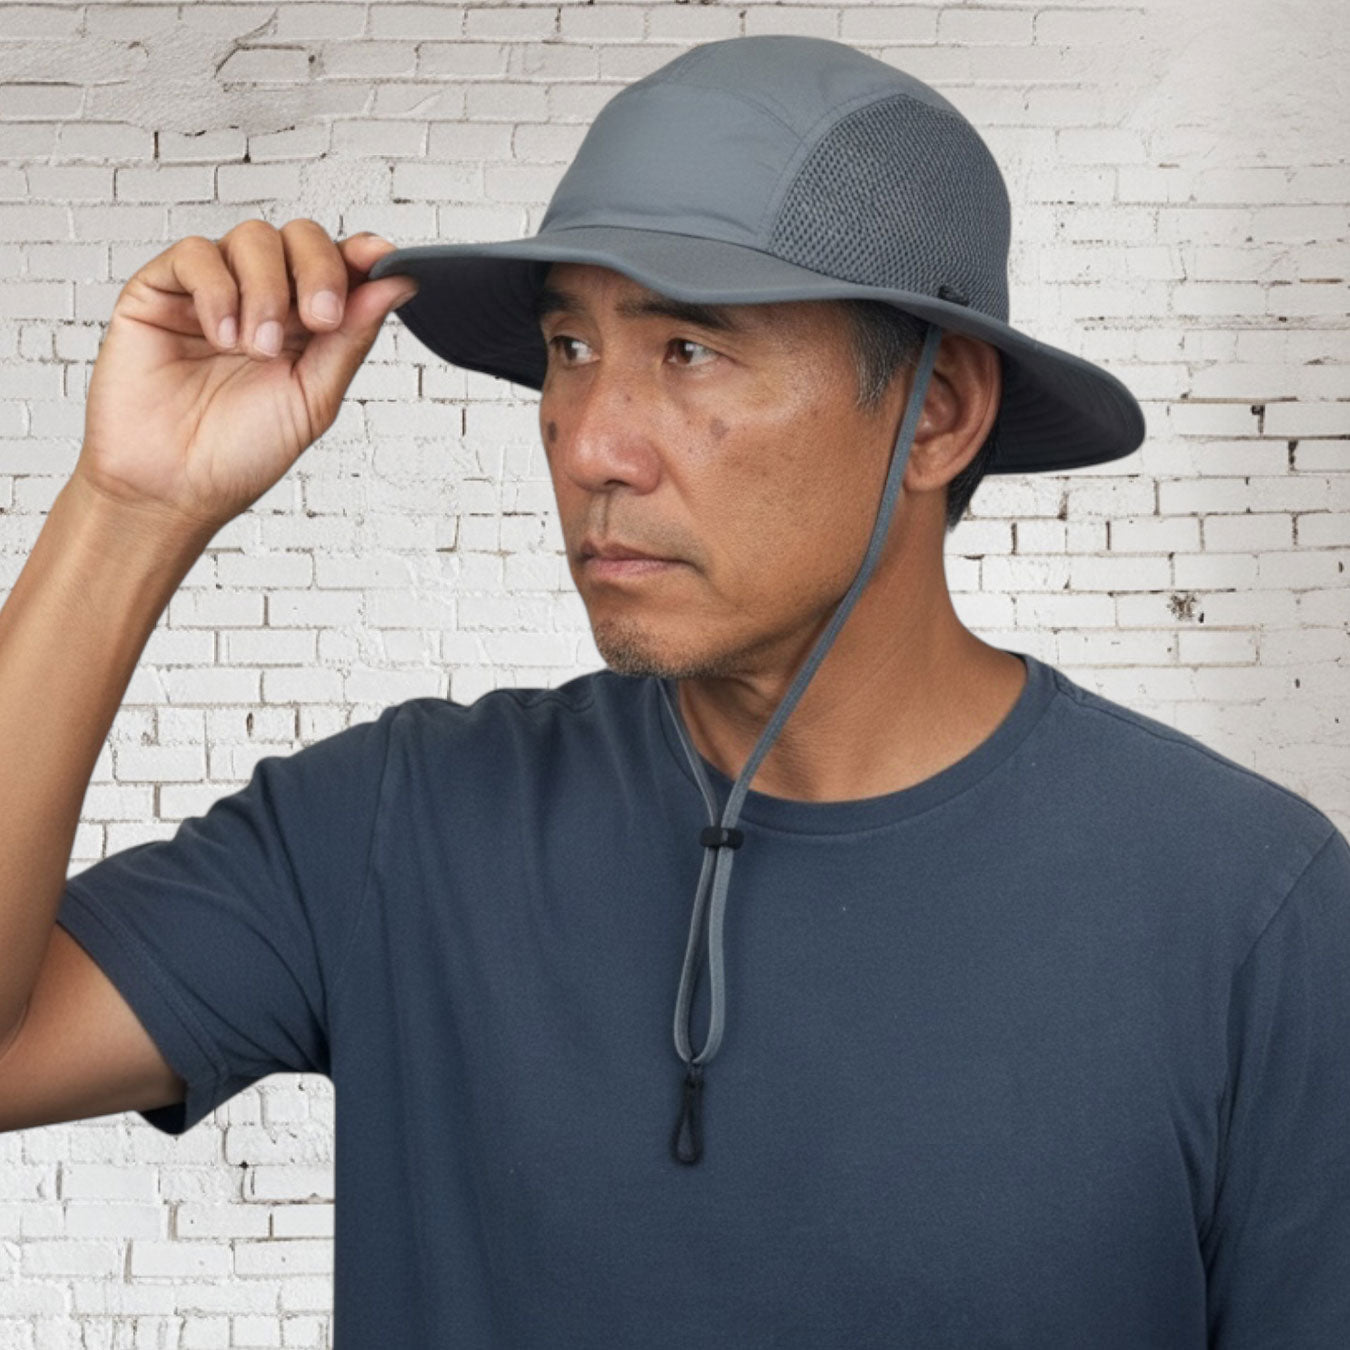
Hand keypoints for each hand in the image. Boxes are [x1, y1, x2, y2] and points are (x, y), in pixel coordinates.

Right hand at [75, 219, 419, 532]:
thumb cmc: (240, 454)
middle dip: (319, 270)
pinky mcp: (160, 291)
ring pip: (253, 238)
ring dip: (266, 291)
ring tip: (255, 349)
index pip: (338, 265)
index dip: (360, 253)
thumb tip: (396, 284)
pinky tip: (221, 338)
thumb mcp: (315, 398)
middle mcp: (261, 299)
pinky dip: (216, 291)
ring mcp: (212, 291)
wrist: (173, 488)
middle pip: (299, 238)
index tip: (380, 257)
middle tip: (319, 320)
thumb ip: (351, 338)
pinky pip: (196, 254)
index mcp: (304, 325)